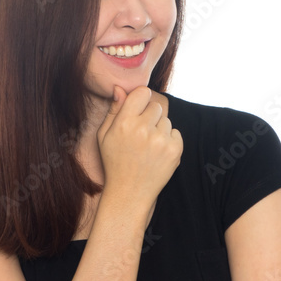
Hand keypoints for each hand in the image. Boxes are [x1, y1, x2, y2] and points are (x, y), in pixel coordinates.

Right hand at [96, 86, 181, 211]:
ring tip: (147, 147)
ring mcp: (161, 141)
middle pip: (156, 106)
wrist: (129, 193)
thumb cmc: (115, 162)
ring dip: (159, 130)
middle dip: (150, 116)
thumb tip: (120, 88)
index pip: (142, 92)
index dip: (140, 100)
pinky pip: (176, 133)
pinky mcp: (175, 150)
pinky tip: (157, 153)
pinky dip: (169, 141)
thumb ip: (114, 110)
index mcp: (124, 123)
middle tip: (140, 134)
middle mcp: (143, 130)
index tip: (137, 110)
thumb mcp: (105, 136)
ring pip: (166, 121)